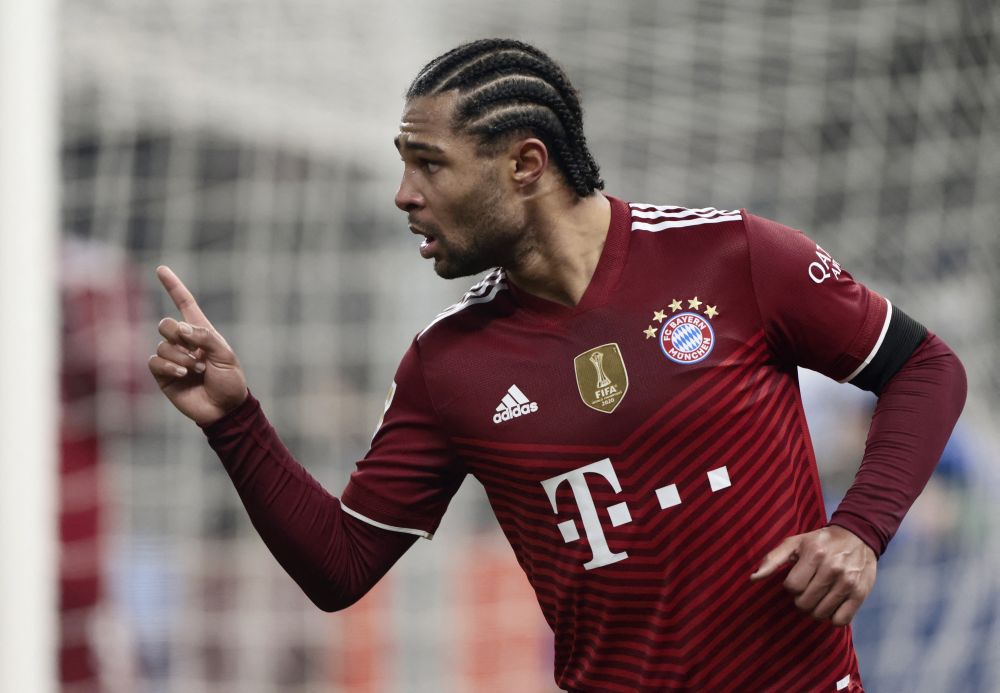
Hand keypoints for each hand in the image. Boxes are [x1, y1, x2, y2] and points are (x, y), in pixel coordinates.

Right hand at [148, 265, 247, 424]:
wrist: (225, 410)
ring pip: (162, 345)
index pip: (184, 304)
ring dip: (181, 357)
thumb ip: (205, 338)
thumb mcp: (225, 355)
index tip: (161, 269)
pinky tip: (183, 374)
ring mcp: (172, 359)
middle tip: (196, 352)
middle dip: (177, 334)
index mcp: (202, 332)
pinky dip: (169, 366)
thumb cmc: (230, 381)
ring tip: (197, 370)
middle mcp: (184, 343)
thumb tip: (180, 329)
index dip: (173, 287)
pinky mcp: (163, 375)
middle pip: (166, 324)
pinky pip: (154, 362)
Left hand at [750, 525, 876, 626]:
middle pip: (805, 603)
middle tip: (808, 589)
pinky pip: (840, 620)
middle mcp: (832, 568)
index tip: (798, 579)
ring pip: (821, 614)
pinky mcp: (861, 594)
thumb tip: (753, 578)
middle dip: (802, 599)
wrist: (858, 537)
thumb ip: (772, 559)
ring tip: (819, 596)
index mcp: (814, 554)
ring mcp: (848, 583)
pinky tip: (832, 605)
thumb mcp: (795, 543)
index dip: (792, 586)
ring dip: (816, 609)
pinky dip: (833, 617)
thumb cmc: (820, 541)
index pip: (792, 587)